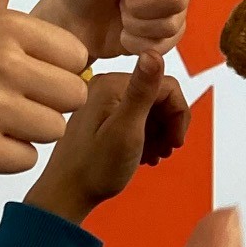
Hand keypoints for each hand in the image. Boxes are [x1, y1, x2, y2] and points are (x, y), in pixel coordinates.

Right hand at [0, 0, 87, 177]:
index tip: (20, 72)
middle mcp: (0, 61)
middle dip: (48, 105)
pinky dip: (9, 158)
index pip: (77, 58)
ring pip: (54, 129)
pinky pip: (27, 159)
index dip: (55, 71)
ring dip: (30, 133)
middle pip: (73, 96)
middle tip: (9, 102)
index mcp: (9, 26)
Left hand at [25, 54, 190, 224]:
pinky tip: (145, 157)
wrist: (66, 195)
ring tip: (155, 156)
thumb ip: (142, 92)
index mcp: (112, 84)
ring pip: (150, 110)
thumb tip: (154, 51)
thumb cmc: (96, 167)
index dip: (179, 114)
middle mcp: (107, 87)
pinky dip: (147, 137)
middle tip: (167, 152)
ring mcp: (104, 103)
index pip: (166, 85)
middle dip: (169, 125)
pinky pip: (136, 119)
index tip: (177, 142)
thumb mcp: (126, 130)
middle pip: (159, 97)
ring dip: (160, 134)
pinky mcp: (103, 118)